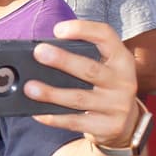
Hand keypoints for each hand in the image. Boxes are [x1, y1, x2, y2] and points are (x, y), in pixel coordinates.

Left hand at [26, 19, 140, 145]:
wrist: (125, 124)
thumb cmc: (104, 87)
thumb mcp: (103, 68)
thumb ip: (81, 57)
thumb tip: (41, 53)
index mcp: (121, 60)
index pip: (107, 37)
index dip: (83, 30)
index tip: (58, 29)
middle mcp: (123, 81)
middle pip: (90, 69)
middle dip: (63, 60)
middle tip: (39, 52)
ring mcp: (117, 105)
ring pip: (79, 98)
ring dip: (51, 93)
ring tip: (30, 87)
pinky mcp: (108, 126)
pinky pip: (75, 122)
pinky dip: (54, 117)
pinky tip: (38, 113)